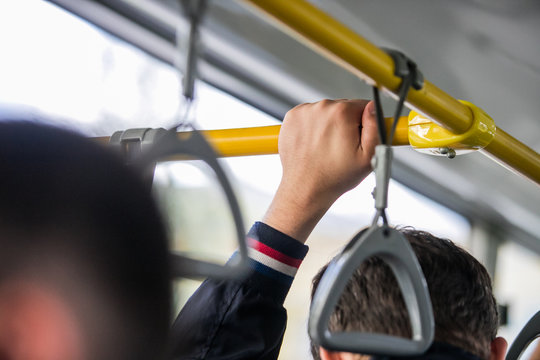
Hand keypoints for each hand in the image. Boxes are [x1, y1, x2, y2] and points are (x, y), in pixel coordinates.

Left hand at [263, 99, 378, 242]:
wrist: (305, 189)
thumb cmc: (335, 176)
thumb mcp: (368, 156)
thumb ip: (375, 127)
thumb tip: (372, 108)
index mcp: (341, 112)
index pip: (363, 106)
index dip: (364, 124)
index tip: (356, 139)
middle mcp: (321, 107)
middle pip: (343, 107)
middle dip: (345, 124)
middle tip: (340, 147)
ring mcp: (304, 112)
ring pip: (326, 112)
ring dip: (327, 125)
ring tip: (325, 148)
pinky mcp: (292, 118)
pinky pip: (309, 115)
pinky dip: (312, 126)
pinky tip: (314, 144)